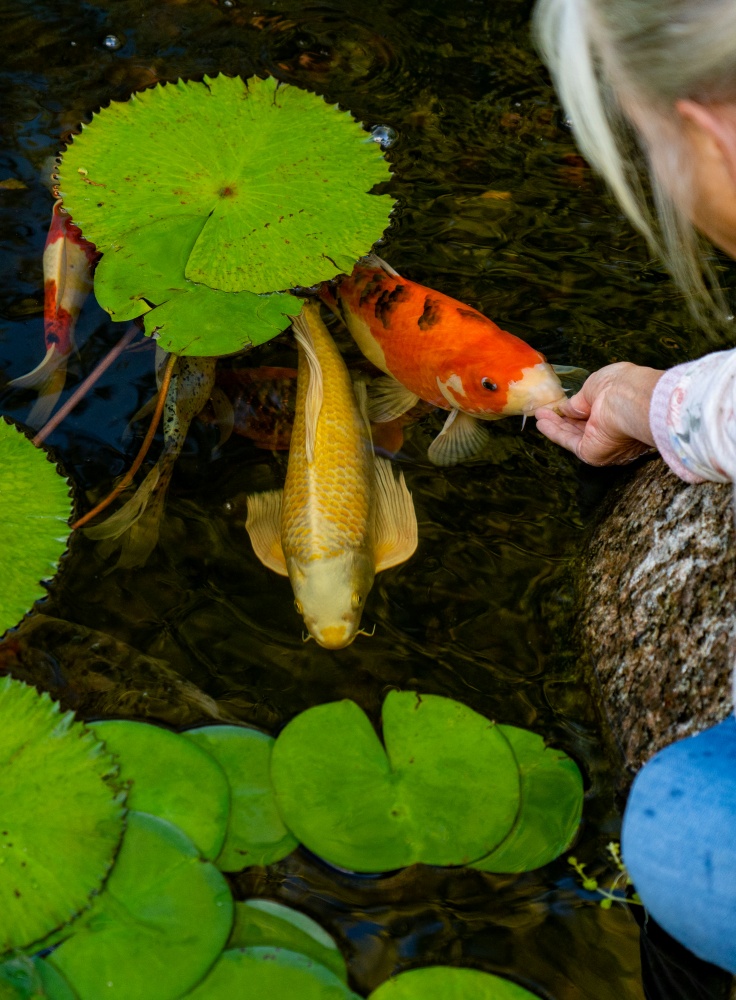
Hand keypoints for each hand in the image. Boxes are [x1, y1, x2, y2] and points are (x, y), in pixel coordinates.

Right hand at [534, 362, 663, 465]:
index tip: (563, 403)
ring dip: (556, 425)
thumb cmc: (621, 386)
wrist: (630, 401)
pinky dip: (555, 433)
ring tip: (539, 415)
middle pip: (583, 425)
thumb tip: (568, 407)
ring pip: (574, 434)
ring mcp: (603, 442)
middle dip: (565, 417)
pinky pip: (570, 442)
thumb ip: (580, 399)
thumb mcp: (596, 385)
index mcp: (620, 409)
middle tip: (547, 410)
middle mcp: (613, 428)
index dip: (579, 408)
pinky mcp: (592, 452)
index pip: (596, 411)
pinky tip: (542, 424)